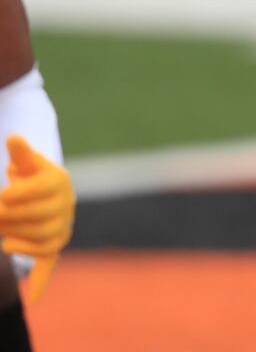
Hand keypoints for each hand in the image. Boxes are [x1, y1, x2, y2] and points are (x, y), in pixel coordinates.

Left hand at [0, 135, 74, 305]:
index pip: (40, 190)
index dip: (18, 195)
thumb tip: (12, 138)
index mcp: (59, 180)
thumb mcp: (25, 162)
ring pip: (40, 239)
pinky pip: (48, 263)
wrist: (43, 193)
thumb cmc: (28, 174)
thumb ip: (20, 153)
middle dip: (12, 217)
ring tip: (3, 234)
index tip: (3, 196)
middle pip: (38, 216)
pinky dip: (40, 281)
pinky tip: (31, 299)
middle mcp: (66, 204)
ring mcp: (61, 227)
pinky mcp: (53, 246)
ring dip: (17, 239)